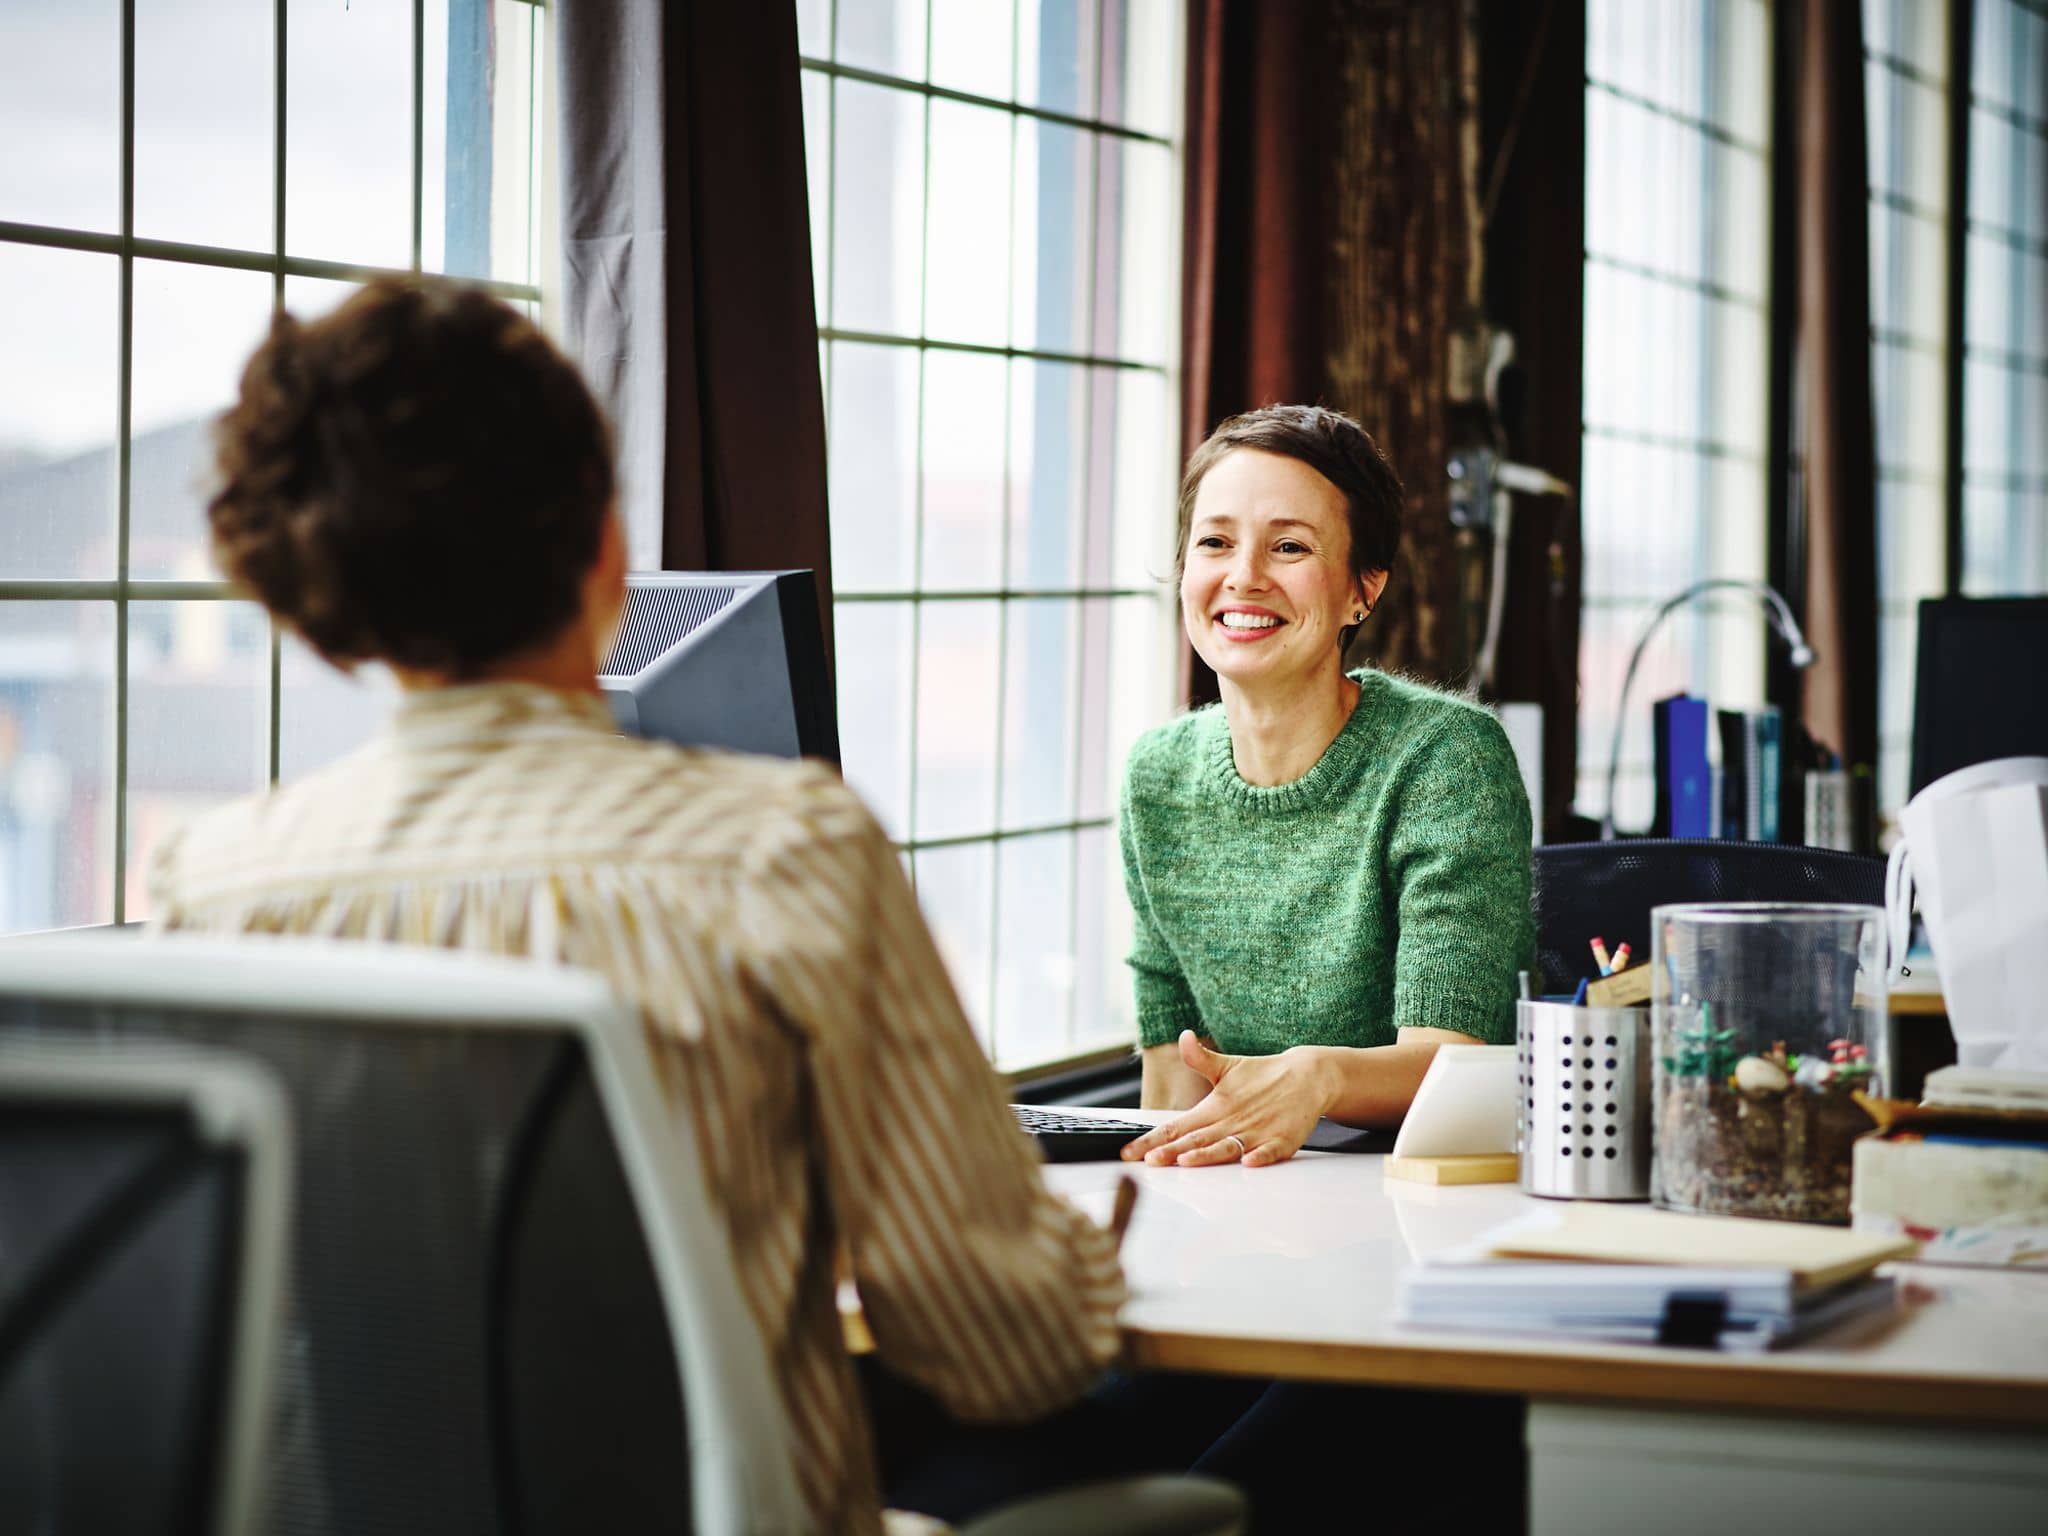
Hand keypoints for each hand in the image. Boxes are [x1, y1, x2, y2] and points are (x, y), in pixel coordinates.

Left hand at [1119, 1031, 1330, 1167]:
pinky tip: (1247, 1162)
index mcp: (1215, 1106)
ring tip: (1187, 1161)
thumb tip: (1184, 1037)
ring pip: (1227, 1146)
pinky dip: (1258, 1156)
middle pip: (1196, 1139)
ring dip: (1208, 1155)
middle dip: (1171, 1151)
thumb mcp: (1228, 1066)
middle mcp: (1232, 1120)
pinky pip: (1269, 1151)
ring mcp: (1257, 1131)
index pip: (1176, 1125)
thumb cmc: (1264, 1076)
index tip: (1130, 1152)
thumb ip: (1201, 1059)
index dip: (1152, 1139)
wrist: (1308, 1076)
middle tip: (1149, 1162)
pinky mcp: (1282, 1140)